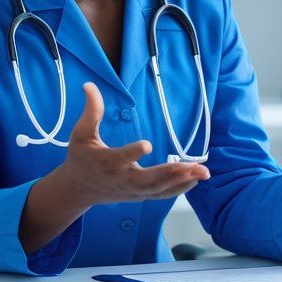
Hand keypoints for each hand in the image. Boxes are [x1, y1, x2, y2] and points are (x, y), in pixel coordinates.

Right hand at [59, 82, 209, 207]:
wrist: (78, 189)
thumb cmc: (80, 157)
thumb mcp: (80, 134)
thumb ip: (90, 111)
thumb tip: (90, 85)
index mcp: (107, 162)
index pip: (122, 157)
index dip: (133, 152)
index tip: (147, 144)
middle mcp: (122, 179)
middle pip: (149, 179)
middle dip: (173, 173)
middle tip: (195, 167)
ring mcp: (133, 190)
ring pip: (159, 188)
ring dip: (182, 181)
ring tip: (203, 172)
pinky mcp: (140, 195)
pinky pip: (162, 194)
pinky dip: (179, 189)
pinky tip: (196, 179)